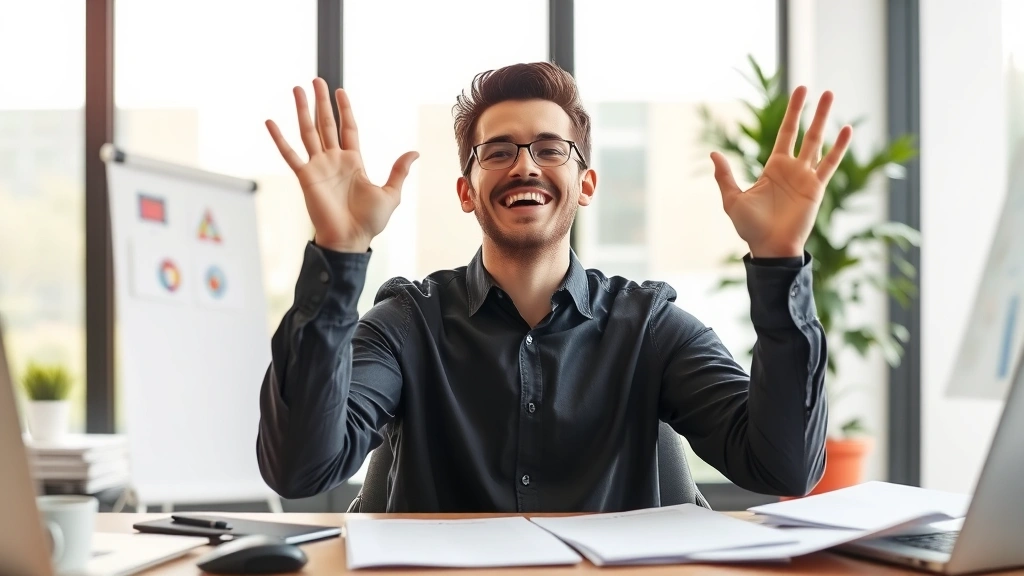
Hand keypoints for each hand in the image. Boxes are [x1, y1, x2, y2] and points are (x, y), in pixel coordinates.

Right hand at [266, 78, 418, 252]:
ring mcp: (318, 167)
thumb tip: (414, 153)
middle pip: (326, 124)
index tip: (340, 91)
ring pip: (308, 132)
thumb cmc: (369, 222)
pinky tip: (270, 122)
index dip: (345, 110)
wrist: (350, 240)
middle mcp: (334, 160)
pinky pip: (290, 154)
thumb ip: (399, 171)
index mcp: (354, 162)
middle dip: (321, 102)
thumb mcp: (390, 193)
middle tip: (316, 80)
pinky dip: (279, 139)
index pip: (348, 128)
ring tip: (297, 89)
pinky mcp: (306, 177)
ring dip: (302, 110)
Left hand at [711, 86, 852, 257]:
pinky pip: (830, 163)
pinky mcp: (816, 188)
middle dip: (809, 111)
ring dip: (825, 120)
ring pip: (818, 141)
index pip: (785, 133)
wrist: (769, 247)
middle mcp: (792, 168)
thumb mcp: (732, 199)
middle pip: (804, 132)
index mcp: (773, 167)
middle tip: (816, 88)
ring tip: (832, 96)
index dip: (792, 113)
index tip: (799, 92)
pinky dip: (839, 147)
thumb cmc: (750, 227)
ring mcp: (806, 176)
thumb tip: (713, 154)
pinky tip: (848, 129)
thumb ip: (725, 176)